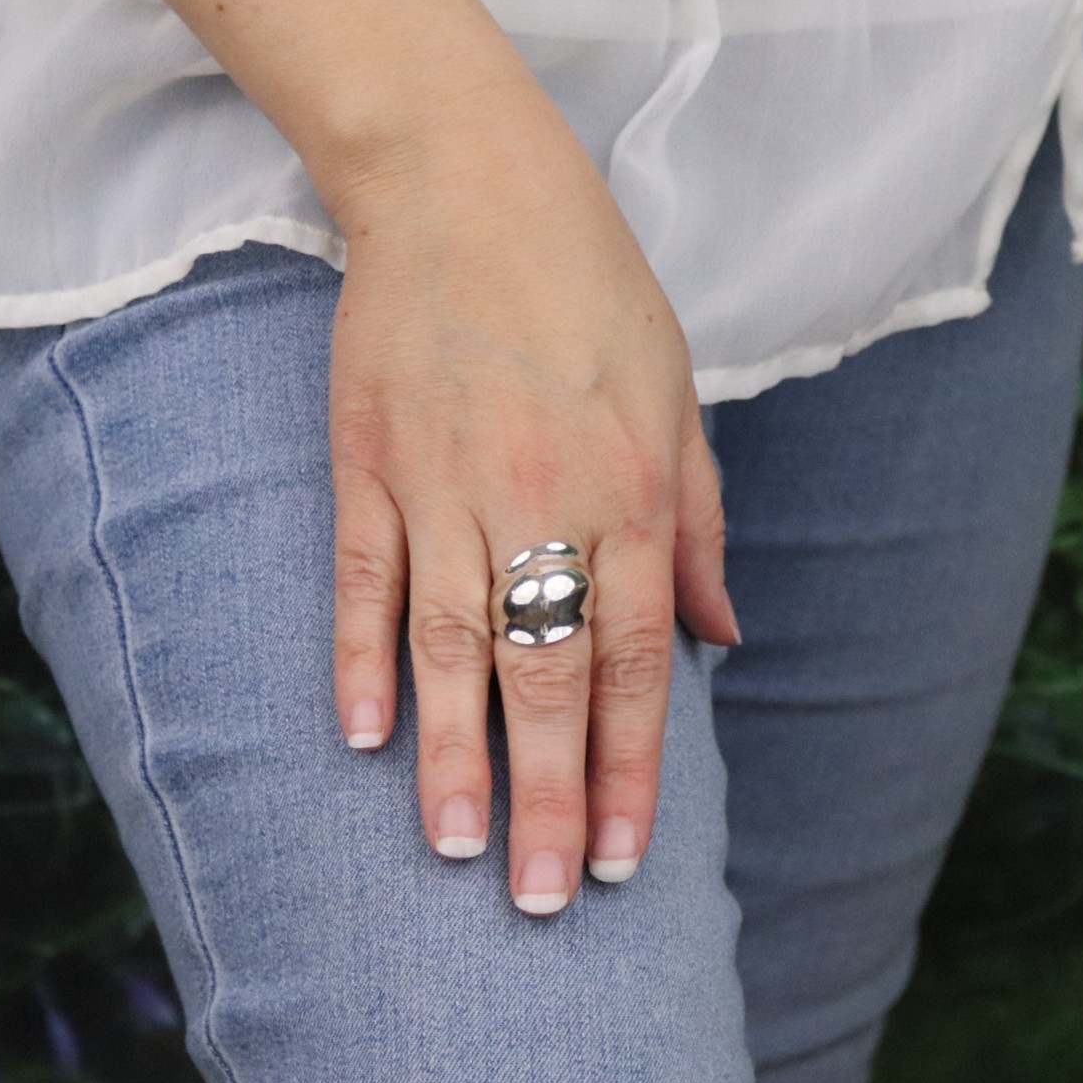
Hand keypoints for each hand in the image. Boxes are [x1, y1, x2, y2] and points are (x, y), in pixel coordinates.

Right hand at [328, 80, 738, 913]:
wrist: (464, 181)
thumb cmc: (589, 288)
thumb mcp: (679, 392)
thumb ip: (699, 522)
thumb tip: (720, 638)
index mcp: (633, 487)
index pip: (636, 658)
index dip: (635, 766)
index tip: (628, 857)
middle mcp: (542, 498)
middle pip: (546, 673)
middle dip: (551, 795)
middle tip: (545, 900)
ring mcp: (443, 481)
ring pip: (450, 645)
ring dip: (454, 755)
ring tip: (457, 851)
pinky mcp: (366, 461)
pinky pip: (364, 579)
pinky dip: (361, 660)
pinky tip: (362, 740)